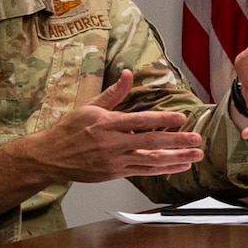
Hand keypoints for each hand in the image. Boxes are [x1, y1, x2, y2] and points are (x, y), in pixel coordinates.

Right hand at [0, 70, 205, 213]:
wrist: (50, 157)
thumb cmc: (69, 130)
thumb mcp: (90, 107)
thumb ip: (113, 93)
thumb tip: (128, 74)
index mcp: (107, 124)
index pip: (140, 121)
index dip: (162, 120)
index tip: (181, 118)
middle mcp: (113, 144)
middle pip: (150, 143)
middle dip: (177, 141)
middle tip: (197, 140)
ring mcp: (115, 161)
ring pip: (151, 161)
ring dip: (176, 158)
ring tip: (195, 156)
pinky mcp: (115, 173)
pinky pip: (144, 172)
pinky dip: (163, 169)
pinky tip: (178, 166)